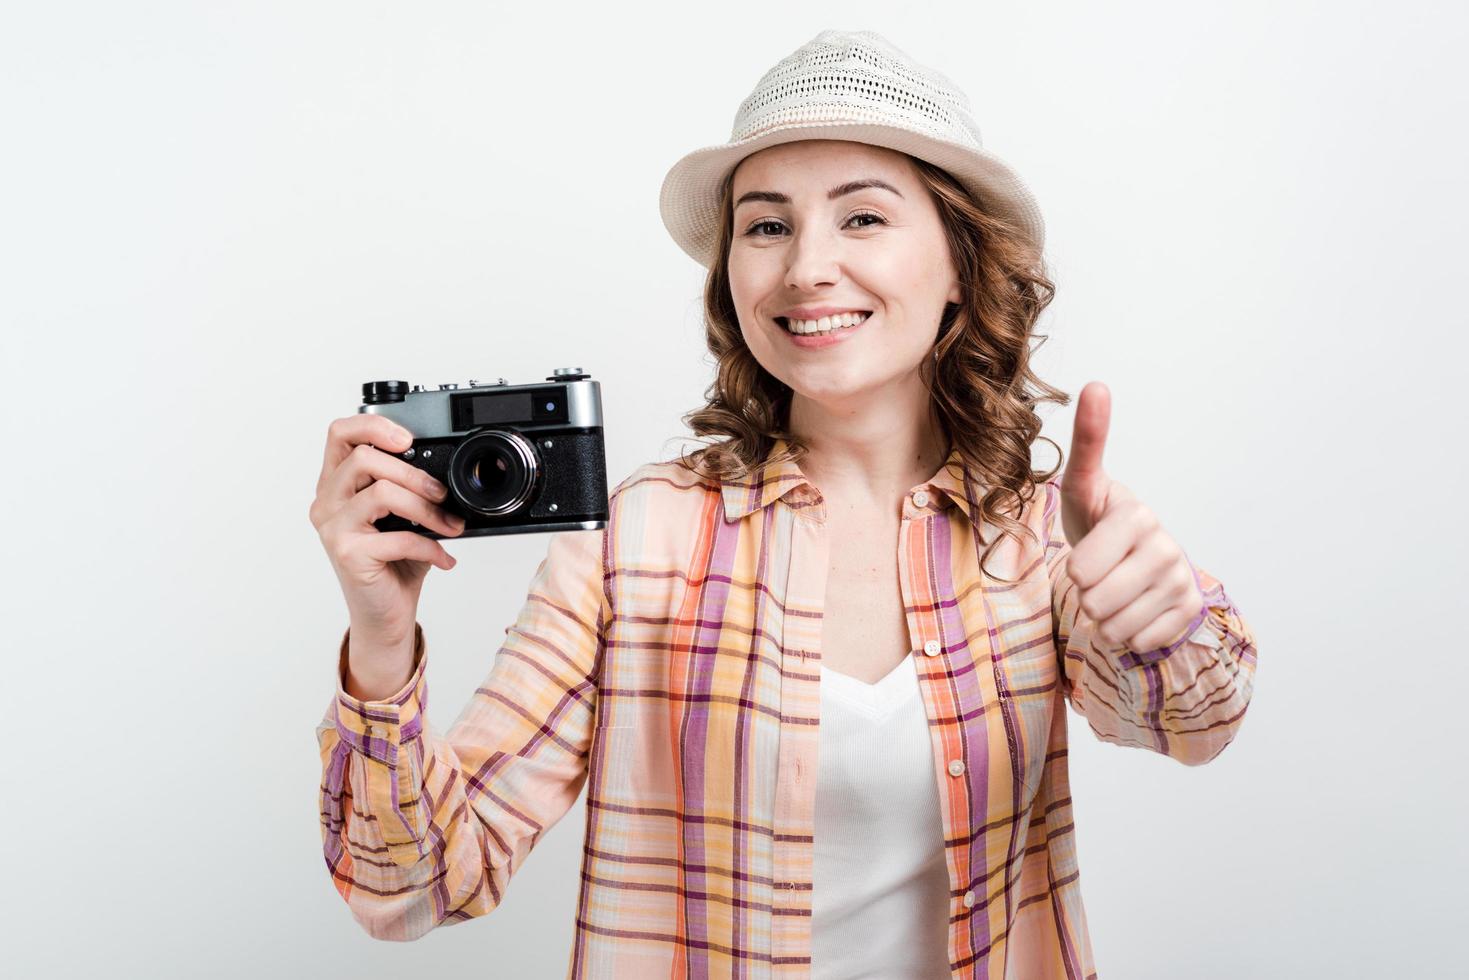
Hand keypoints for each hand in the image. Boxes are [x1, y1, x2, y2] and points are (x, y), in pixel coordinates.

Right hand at [308, 414, 465, 657]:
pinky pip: (398, 536)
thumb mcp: (402, 516)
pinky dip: (431, 546)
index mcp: (336, 484)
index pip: (340, 433)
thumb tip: (444, 469)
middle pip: (363, 457)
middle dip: (414, 474)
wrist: (385, 614)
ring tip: (449, 525)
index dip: (374, 425)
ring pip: (381, 492)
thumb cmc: (394, 562)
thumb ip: (408, 487)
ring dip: (426, 508)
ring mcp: (333, 527)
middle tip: (442, 495)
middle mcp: (326, 501)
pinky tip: (444, 557)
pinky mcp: (347, 553)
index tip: (409, 439)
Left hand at [1058, 382, 1204, 653]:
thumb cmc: (1098, 522)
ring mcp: (1180, 581)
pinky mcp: (1187, 613)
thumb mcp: (1083, 487)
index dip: (1075, 570)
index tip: (1084, 558)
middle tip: (1096, 575)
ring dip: (1104, 617)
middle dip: (1086, 596)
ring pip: (1115, 626)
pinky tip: (1133, 608)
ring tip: (1112, 590)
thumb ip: (1088, 442)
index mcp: (1137, 515)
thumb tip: (1096, 384)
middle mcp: (1166, 547)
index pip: (1082, 570)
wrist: (1134, 560)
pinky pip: (1137, 642)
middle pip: (1096, 601)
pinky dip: (1127, 633)